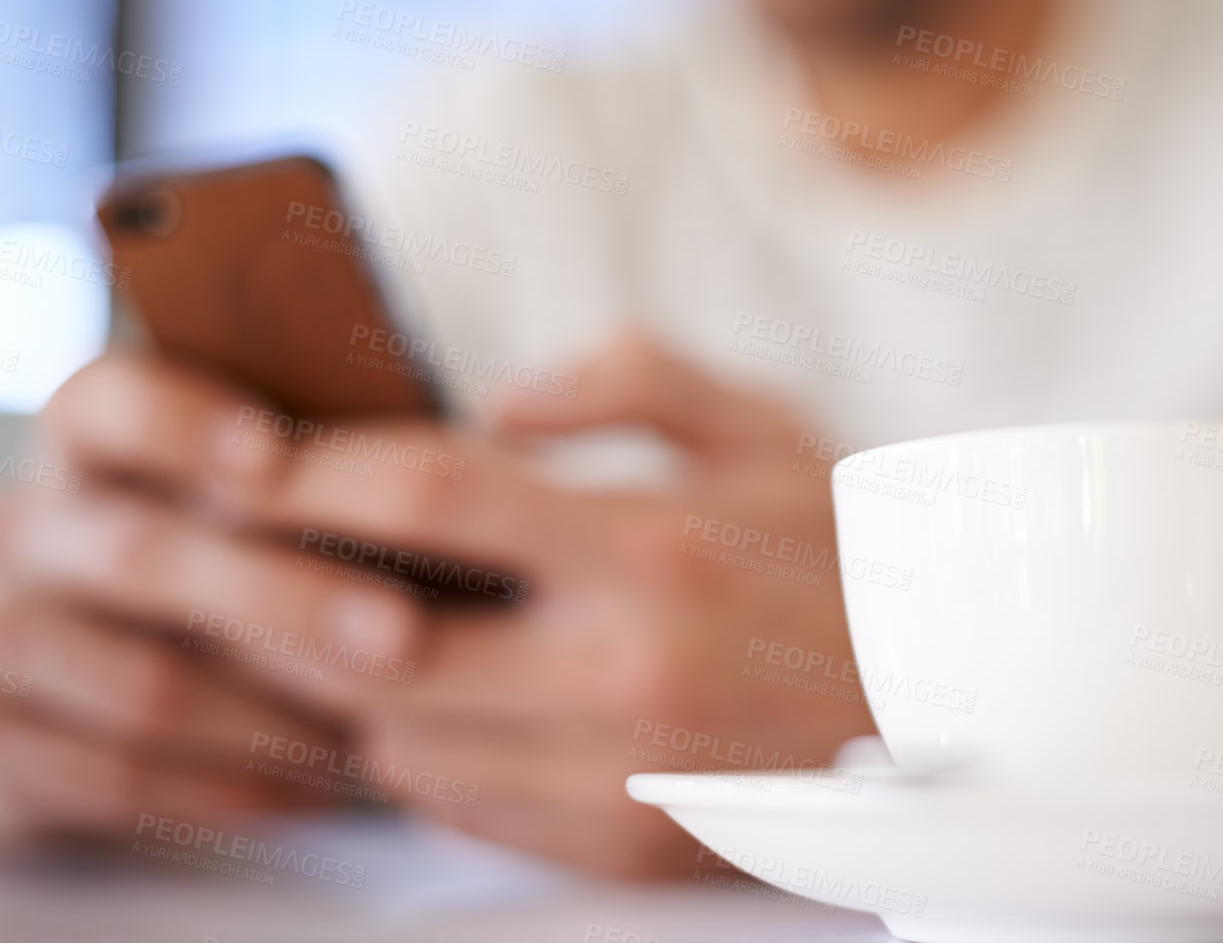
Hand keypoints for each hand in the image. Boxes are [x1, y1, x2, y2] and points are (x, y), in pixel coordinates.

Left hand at [0, 332, 874, 875]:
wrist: (966, 705)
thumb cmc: (856, 554)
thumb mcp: (772, 426)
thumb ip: (633, 378)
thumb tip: (495, 397)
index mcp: (655, 542)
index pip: (426, 499)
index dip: (313, 477)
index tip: (257, 464)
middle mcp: (626, 668)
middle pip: (374, 642)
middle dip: (295, 598)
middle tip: (268, 559)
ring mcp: (621, 774)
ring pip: (399, 741)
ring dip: (358, 684)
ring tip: (365, 629)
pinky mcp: (628, 844)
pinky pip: (460, 810)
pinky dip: (426, 755)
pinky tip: (450, 701)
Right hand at [0, 362, 379, 847]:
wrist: (76, 689)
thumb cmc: (221, 564)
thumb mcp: (246, 502)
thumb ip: (318, 477)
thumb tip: (477, 468)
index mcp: (89, 452)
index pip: (104, 405)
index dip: (181, 425)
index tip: (274, 457)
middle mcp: (32, 537)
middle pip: (142, 554)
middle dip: (282, 597)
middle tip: (400, 637)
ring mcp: (0, 644)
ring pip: (139, 683)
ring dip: (273, 714)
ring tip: (380, 730)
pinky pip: (118, 778)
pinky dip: (232, 785)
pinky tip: (316, 786)